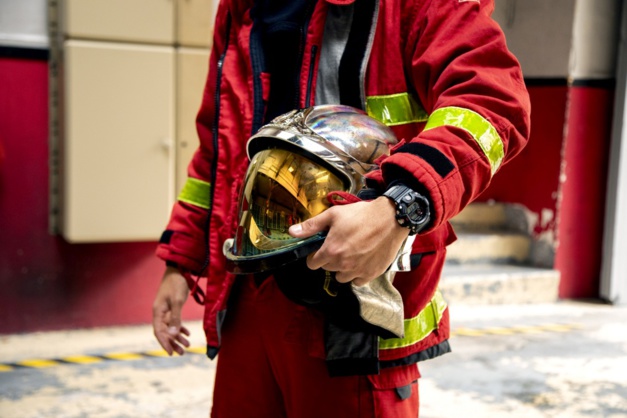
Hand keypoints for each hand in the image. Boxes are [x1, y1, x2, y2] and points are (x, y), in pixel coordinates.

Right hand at [152, 267, 190, 354]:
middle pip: (164, 332)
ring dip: (178, 337)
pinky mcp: (172, 307)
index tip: (170, 353)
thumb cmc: (176, 283)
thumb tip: (172, 334)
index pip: (159, 331)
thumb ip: (175, 318)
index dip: (164, 343)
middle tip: (182, 353)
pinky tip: (187, 333)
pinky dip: (180, 328)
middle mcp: (160, 312)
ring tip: (187, 346)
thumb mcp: (177, 301)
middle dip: (173, 343)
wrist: (179, 269)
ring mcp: (165, 310)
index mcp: (158, 311)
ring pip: (170, 328)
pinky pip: (174, 321)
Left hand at [288, 196, 408, 285]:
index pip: (312, 263)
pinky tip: (361, 260)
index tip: (322, 247)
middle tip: (340, 244)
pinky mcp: (371, 274)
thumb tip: (292, 232)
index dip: (315, 255)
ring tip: (351, 252)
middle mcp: (343, 264)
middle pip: (327, 268)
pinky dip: (357, 273)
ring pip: (342, 277)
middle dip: (330, 258)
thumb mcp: (333, 215)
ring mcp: (358, 271)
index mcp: (331, 251)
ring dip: (343, 267)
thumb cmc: (361, 215)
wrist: (390, 218)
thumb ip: (311, 226)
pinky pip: (357, 281)